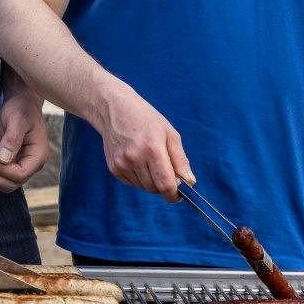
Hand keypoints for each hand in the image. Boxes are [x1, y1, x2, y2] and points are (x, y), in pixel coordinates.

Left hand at [0, 79, 49, 193]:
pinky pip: (1, 175)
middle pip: (12, 183)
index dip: (1, 169)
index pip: (20, 175)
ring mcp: (23, 164)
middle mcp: (32, 163)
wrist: (21, 102)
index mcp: (38, 155)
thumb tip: (3, 160)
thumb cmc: (21, 108)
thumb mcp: (17, 119)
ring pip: (6, 183)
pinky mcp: (13, 162)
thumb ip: (12, 139)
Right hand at [96, 84, 193, 198]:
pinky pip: (133, 183)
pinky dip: (140, 178)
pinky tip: (138, 161)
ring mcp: (121, 164)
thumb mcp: (169, 133)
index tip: (179, 194)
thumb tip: (190, 182)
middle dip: (164, 185)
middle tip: (166, 170)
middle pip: (155, 188)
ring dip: (151, 181)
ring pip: (144, 187)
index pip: (166, 185)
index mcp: (152, 149)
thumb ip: (180, 160)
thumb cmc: (146, 119)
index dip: (175, 194)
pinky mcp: (113, 168)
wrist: (114, 109)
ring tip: (150, 161)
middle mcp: (134, 158)